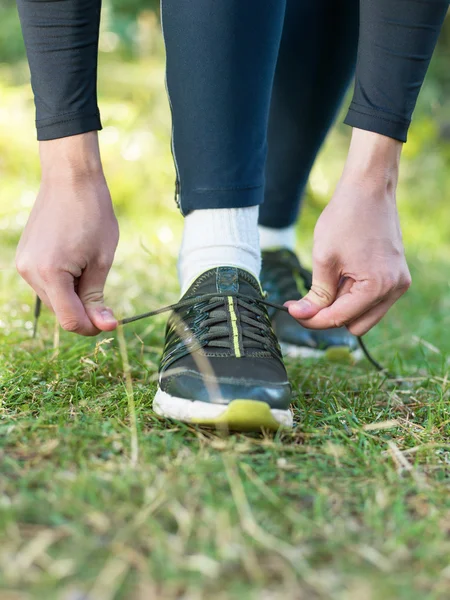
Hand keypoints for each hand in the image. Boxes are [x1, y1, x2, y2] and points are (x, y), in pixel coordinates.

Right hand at [16, 133, 118, 335]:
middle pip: (61, 311)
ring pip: (54, 299)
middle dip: (85, 309)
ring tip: (88, 266)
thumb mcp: (102, 260)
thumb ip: (98, 297)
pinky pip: (46, 284)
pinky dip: (63, 283)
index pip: (70, 320)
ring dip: (74, 295)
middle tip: (103, 287)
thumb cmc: (92, 215)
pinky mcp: (24, 258)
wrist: (70, 179)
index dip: (93, 326)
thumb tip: (105, 327)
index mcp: (51, 274)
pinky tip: (76, 262)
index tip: (111, 320)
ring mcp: (23, 265)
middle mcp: (30, 273)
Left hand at [287, 129, 410, 335]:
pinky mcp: (396, 275)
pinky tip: (342, 273)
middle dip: (329, 314)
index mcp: (377, 287)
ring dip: (342, 304)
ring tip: (329, 277)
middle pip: (354, 324)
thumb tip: (302, 316)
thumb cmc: (345, 218)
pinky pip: (372, 299)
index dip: (312, 319)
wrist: (369, 188)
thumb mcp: (323, 259)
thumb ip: (315, 294)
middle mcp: (394, 289)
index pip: (339, 319)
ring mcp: (398, 283)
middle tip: (308, 298)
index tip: (291, 311)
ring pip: (363, 315)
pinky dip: (353, 294)